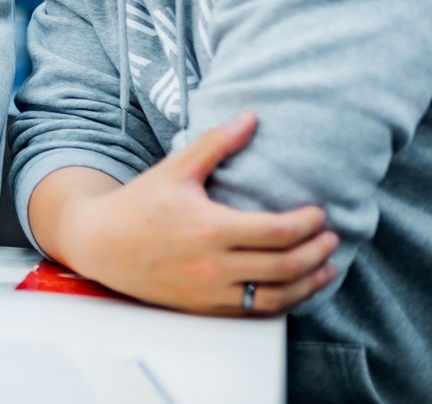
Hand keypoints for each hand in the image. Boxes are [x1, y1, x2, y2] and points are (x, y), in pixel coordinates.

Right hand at [52, 112, 338, 315]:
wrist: (100, 244)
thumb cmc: (137, 205)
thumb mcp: (175, 169)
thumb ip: (216, 144)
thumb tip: (251, 118)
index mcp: (209, 228)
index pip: (278, 231)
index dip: (308, 223)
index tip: (320, 213)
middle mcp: (214, 265)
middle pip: (286, 266)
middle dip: (318, 252)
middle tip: (331, 237)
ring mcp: (211, 291)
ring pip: (278, 296)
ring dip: (310, 283)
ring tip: (326, 267)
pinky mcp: (206, 308)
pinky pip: (257, 312)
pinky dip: (285, 301)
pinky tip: (296, 288)